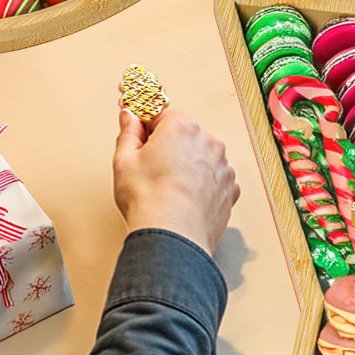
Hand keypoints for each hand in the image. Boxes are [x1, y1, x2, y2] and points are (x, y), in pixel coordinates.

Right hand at [112, 106, 237, 255]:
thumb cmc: (148, 200)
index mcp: (181, 126)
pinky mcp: (230, 189)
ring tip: (169, 191)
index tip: (141, 143)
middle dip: (169, 149)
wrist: (172, 237)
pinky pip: (215, 180)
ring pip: (202, 159)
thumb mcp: (124, 160)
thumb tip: (129, 117)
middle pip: (185, 136)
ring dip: (189, 168)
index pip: (162, 117)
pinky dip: (203, 187)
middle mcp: (208, 140)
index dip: (148, 131)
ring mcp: (223, 165)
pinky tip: (185, 200)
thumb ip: (128, 132)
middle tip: (151, 172)